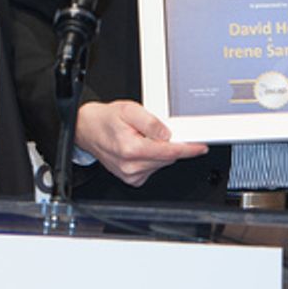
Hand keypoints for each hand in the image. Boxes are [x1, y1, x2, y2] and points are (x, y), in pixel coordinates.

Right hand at [75, 100, 207, 187]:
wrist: (87, 129)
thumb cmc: (106, 119)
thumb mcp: (129, 109)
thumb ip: (150, 121)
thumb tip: (167, 134)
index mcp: (131, 149)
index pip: (169, 151)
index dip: (188, 149)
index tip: (200, 147)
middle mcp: (131, 166)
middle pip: (167, 158)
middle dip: (170, 144)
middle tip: (158, 130)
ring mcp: (130, 174)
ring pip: (161, 163)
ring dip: (159, 151)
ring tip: (141, 137)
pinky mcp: (131, 179)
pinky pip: (152, 168)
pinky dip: (152, 158)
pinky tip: (140, 148)